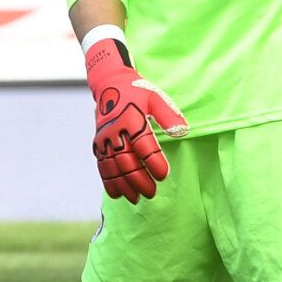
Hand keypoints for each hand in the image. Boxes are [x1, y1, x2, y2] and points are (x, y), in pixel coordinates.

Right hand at [85, 37, 188, 202]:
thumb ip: (169, 115)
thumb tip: (182, 131)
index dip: (153, 162)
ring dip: (124, 184)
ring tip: (136, 198)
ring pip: (113, 167)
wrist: (109, 83)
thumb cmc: (138, 91)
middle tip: (152, 193)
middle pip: (127, 160)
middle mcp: (115, 130)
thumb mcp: (156, 97)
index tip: (163, 175)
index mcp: (131, 118)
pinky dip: (109, 181)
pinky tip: (118, 194)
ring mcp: (105, 138)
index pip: (143, 145)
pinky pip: (102, 166)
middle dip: (139, 179)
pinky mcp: (98, 144)